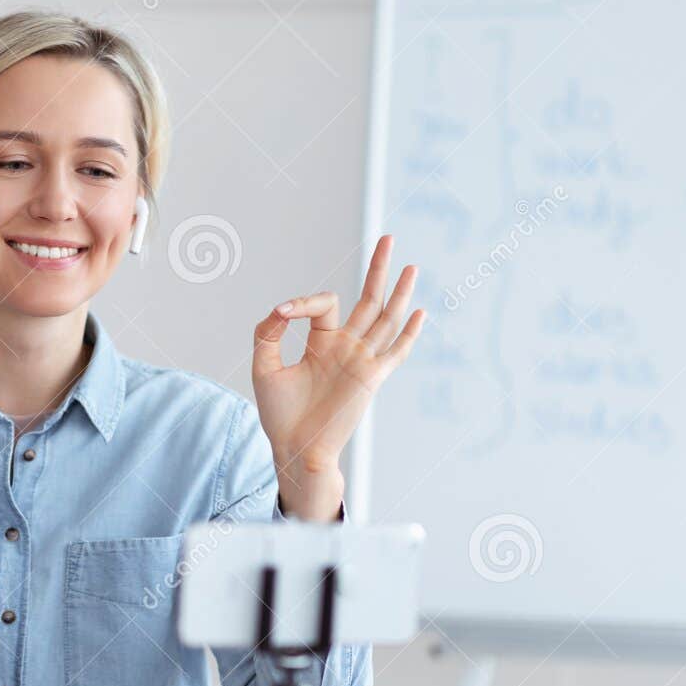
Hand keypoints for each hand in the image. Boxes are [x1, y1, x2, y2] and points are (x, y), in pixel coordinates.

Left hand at [252, 234, 424, 519]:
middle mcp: (347, 347)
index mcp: (323, 342)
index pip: (324, 304)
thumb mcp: (264, 366)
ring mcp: (362, 361)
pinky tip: (420, 312)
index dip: (303, 301)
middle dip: (377, 268)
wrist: (294, 447)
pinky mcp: (371, 377)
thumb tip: (283, 309)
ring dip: (399, 291)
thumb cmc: (279, 413)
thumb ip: (268, 333)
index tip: (284, 313)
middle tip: (388, 237)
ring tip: (411, 265)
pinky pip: (395, 352)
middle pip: (368, 299)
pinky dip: (409, 333)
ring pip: (386, 318)